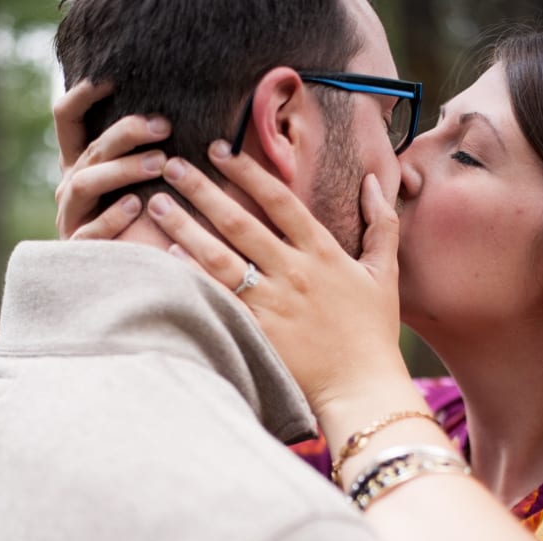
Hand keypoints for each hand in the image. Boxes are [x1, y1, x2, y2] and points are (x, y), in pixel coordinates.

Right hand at [53, 80, 171, 238]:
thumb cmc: (138, 228)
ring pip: (84, 184)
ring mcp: (71, 219)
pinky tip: (136, 206)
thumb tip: (175, 119)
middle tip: (164, 126)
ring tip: (159, 164)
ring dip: (122, 170)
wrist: (118, 286)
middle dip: (125, 134)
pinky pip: (90, 231)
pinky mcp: (79, 251)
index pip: (67, 120)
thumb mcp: (137, 187)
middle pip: (90, 150)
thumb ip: (143, 156)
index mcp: (80, 166)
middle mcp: (69, 188)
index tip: (108, 78)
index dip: (80, 95)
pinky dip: (112, 217)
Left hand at [146, 144, 406, 418]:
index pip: (278, 200)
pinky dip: (193, 277)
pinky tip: (168, 257)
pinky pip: (218, 299)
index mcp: (323, 252)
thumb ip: (381, 223)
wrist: (362, 387)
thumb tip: (376, 180)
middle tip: (171, 166)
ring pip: (220, 257)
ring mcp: (272, 304)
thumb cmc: (373, 333)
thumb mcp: (385, 273)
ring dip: (186, 227)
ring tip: (157, 205)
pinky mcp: (257, 333)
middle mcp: (293, 272)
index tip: (219, 150)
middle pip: (239, 222)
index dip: (246, 171)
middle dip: (202, 190)